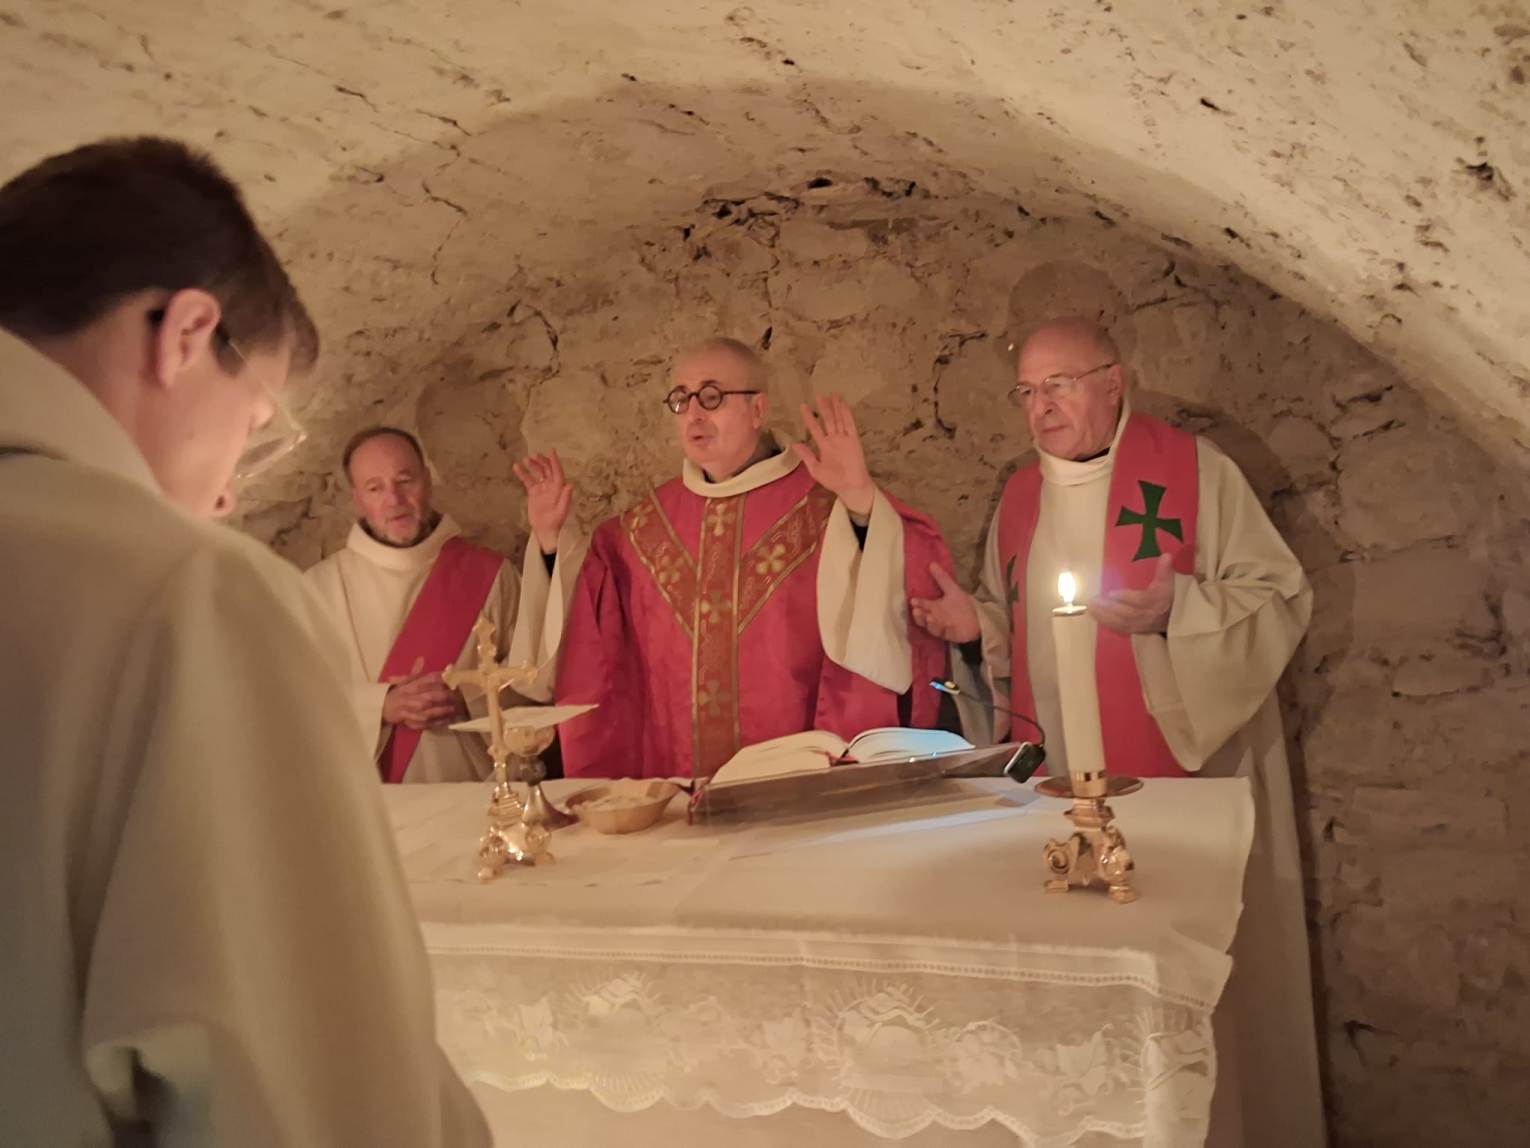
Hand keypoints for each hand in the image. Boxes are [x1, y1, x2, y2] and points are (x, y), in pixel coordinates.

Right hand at [383, 658, 462, 729]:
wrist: (382, 707)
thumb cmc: (398, 693)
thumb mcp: (405, 680)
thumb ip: (416, 671)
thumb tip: (422, 658)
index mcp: (411, 685)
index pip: (428, 680)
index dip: (442, 679)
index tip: (454, 679)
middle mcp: (411, 697)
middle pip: (430, 696)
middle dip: (445, 696)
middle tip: (459, 696)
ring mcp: (411, 711)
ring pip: (428, 711)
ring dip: (442, 711)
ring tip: (455, 709)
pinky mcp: (411, 722)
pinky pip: (425, 723)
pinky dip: (437, 722)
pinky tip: (448, 720)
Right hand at [512, 449, 572, 553]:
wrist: (545, 530)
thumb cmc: (555, 521)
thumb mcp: (561, 511)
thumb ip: (565, 498)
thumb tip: (570, 486)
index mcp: (559, 488)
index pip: (557, 472)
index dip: (554, 461)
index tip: (551, 451)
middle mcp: (551, 485)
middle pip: (547, 469)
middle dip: (542, 461)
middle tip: (534, 455)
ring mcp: (542, 488)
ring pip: (537, 473)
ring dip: (533, 465)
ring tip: (526, 460)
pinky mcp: (533, 492)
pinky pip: (527, 480)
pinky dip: (522, 474)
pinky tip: (516, 467)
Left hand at [791, 394, 875, 516]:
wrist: (850, 487)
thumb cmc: (834, 480)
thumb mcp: (815, 469)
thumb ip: (806, 455)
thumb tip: (794, 444)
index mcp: (824, 446)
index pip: (815, 428)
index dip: (809, 417)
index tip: (803, 406)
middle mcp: (833, 440)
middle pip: (828, 420)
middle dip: (823, 408)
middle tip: (819, 395)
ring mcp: (844, 439)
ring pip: (838, 419)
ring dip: (835, 407)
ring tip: (832, 395)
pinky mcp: (853, 440)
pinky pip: (849, 424)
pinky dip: (846, 414)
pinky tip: (842, 404)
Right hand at [910, 564, 981, 643]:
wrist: (976, 620)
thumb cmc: (962, 605)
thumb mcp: (953, 590)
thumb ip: (942, 578)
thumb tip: (932, 563)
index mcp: (934, 606)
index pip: (922, 604)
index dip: (917, 603)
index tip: (913, 600)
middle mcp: (935, 617)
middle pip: (923, 617)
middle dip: (919, 615)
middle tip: (916, 610)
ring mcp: (941, 626)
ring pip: (931, 627)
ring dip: (929, 623)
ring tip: (930, 617)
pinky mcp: (949, 634)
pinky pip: (945, 633)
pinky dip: (944, 629)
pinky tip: (945, 624)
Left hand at [1088, 553, 1175, 634]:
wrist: (1172, 616)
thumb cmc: (1166, 595)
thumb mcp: (1167, 581)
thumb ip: (1164, 570)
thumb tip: (1166, 556)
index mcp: (1157, 601)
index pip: (1141, 601)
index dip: (1126, 597)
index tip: (1111, 593)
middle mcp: (1148, 615)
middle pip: (1128, 613)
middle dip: (1109, 608)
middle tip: (1094, 600)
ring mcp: (1141, 625)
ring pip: (1121, 622)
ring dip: (1104, 616)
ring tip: (1090, 607)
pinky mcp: (1134, 630)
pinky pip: (1119, 629)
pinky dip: (1106, 623)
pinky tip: (1095, 616)